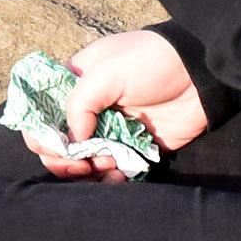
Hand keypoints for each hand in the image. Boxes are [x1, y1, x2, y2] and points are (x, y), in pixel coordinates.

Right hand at [37, 27, 210, 174]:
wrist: (200, 74)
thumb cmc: (150, 61)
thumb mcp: (106, 71)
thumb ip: (80, 104)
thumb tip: (73, 140)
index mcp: (75, 85)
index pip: (42, 113)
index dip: (41, 134)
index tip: (55, 146)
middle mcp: (89, 110)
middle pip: (60, 144)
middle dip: (63, 159)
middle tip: (79, 165)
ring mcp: (111, 131)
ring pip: (84, 162)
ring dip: (87, 170)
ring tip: (105, 165)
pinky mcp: (134, 148)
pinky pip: (113, 171)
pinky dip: (109, 179)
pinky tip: (117, 175)